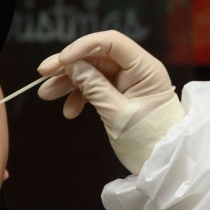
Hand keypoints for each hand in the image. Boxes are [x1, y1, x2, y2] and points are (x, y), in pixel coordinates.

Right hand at [37, 30, 184, 173]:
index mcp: (145, 68)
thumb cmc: (150, 142)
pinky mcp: (122, 95)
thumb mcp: (118, 115)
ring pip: (93, 72)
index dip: (83, 47)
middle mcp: (138, 70)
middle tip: (42, 75)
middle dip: (69, 66)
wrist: (166, 166)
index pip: (111, 43)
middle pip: (98, 57)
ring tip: (46, 95)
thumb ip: (94, 87)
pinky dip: (81, 97)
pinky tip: (69, 111)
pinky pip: (97, 88)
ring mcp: (129, 82)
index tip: (60, 61)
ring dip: (70, 83)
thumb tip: (71, 65)